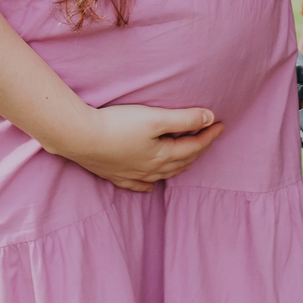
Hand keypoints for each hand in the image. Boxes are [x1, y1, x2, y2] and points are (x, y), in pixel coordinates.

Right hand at [65, 103, 223, 193]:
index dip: (209, 135)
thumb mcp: (155, 117)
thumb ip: (184, 118)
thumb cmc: (118, 124)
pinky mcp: (115, 175)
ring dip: (179, 165)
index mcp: (162, 156)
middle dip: (198, 149)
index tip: (221, 124)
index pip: (193, 146)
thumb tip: (210, 118)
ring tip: (189, 157)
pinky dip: (150, 183)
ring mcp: (132, 175)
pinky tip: (151, 184)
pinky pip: (139, 185)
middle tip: (209, 137)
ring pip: (163, 174)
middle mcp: (150, 170)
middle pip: (181, 161)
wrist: (80, 137)